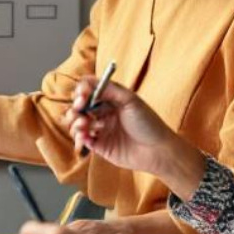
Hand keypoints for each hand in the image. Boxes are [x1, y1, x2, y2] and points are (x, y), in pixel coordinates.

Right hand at [65, 79, 182, 177]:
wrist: (158, 151)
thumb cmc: (148, 123)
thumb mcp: (130, 100)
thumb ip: (109, 89)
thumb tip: (87, 82)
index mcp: (110, 100)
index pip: (88, 91)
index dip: (81, 92)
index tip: (81, 96)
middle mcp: (103, 113)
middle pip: (79, 107)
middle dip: (75, 108)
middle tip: (79, 110)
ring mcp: (100, 130)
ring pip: (77, 124)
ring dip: (75, 122)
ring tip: (84, 125)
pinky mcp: (99, 146)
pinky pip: (82, 140)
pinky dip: (79, 137)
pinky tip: (85, 137)